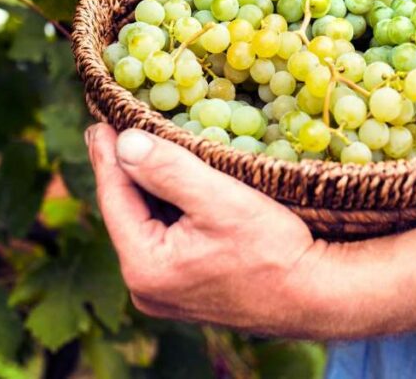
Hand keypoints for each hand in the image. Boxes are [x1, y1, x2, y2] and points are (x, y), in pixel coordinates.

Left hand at [86, 124, 321, 336]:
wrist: (316, 295)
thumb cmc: (273, 248)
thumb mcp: (219, 198)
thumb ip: (167, 168)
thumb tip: (122, 142)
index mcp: (144, 266)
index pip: (114, 198)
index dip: (107, 155)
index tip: (99, 119)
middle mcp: (146, 287)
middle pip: (128, 212)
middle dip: (127, 169)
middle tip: (118, 126)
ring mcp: (166, 293)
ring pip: (147, 224)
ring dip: (149, 187)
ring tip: (144, 145)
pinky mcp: (187, 290)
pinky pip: (165, 239)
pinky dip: (168, 208)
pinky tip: (176, 182)